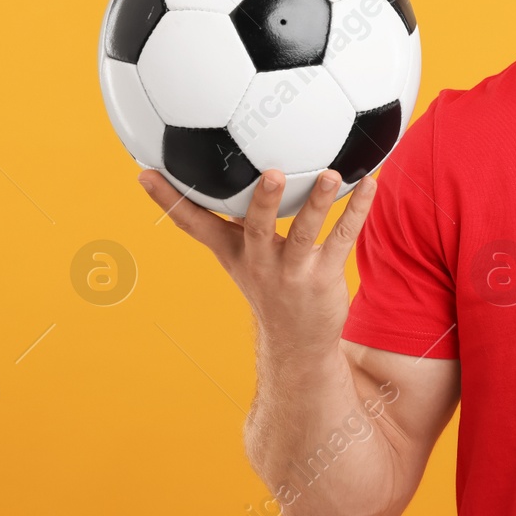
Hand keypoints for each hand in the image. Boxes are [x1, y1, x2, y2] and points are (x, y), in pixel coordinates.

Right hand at [137, 168, 376, 353]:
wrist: (296, 342)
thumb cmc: (269, 285)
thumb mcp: (241, 256)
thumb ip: (231, 218)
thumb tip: (219, 175)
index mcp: (234, 252)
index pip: (194, 225)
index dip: (169, 201)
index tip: (146, 173)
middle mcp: (260, 261)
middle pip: (257, 228)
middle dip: (264, 201)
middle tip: (271, 172)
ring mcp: (293, 271)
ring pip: (306, 233)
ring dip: (319, 202)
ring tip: (331, 175)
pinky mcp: (324, 276)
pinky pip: (343, 238)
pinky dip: (356, 211)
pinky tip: (369, 183)